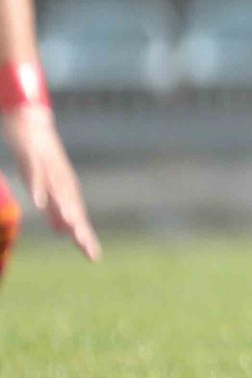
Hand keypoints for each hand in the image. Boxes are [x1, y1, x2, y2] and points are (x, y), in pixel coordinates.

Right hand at [4, 105, 99, 261]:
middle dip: (80, 229)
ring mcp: (48, 168)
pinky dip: (39, 188)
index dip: (85, 237)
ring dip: (64, 209)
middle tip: (88, 250)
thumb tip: (64, 230)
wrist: (31, 119)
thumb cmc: (40, 155)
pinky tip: (40, 202)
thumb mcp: (49, 186)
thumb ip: (57, 208)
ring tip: (72, 228)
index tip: (93, 258)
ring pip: (58, 191)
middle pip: (73, 207)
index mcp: (65, 188)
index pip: (78, 217)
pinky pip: (36, 174)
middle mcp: (61, 180)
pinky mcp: (33, 157)